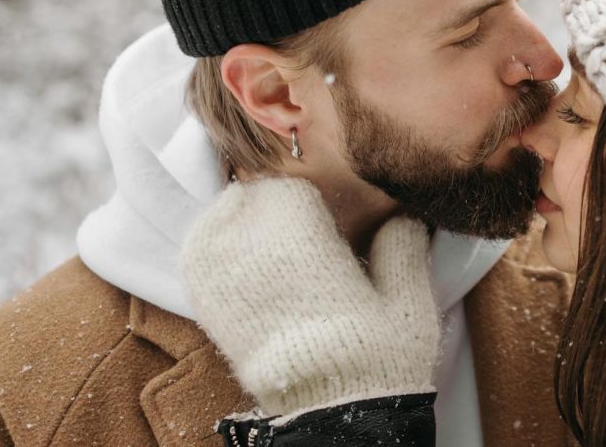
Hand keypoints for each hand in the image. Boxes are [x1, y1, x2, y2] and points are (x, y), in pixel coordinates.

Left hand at [179, 177, 439, 416]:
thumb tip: (402, 210)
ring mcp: (229, 287)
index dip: (310, 189)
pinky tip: (232, 239)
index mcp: (309, 252)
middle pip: (251, 199)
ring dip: (243, 213)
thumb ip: (402, 246)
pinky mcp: (214, 312)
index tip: (328, 201)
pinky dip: (211, 239)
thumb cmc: (377, 360)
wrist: (334, 417)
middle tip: (301, 210)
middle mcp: (259, 263)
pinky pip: (198, 256)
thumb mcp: (408, 301)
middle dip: (277, 199)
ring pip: (220, 220)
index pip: (290, 189)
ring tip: (269, 221)